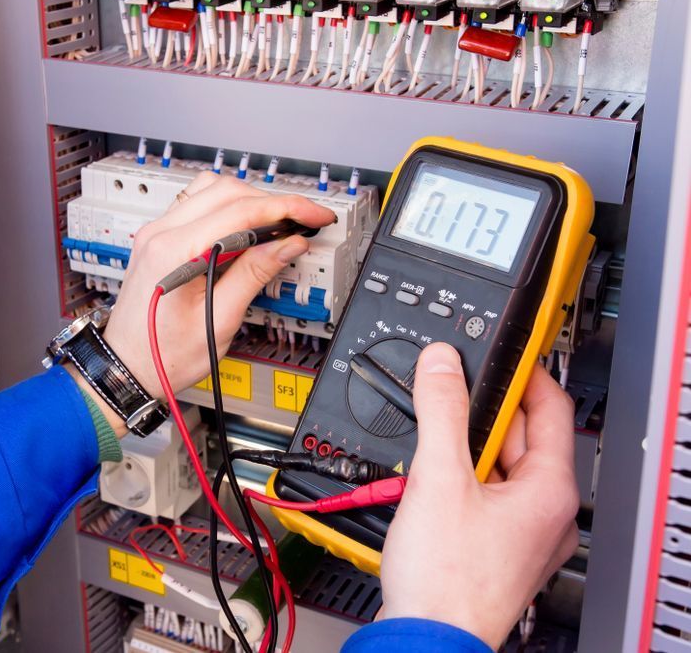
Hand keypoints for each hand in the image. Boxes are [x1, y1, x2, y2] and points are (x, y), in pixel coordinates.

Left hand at [91, 172, 333, 431]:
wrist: (126, 367)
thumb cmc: (163, 356)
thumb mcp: (220, 320)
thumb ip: (254, 275)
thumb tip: (287, 245)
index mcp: (174, 252)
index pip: (240, 210)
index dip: (285, 208)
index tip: (314, 215)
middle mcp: (160, 234)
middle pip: (227, 191)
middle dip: (272, 201)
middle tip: (303, 221)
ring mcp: (156, 233)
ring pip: (211, 190)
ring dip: (249, 200)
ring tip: (278, 225)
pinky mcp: (158, 239)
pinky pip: (197, 205)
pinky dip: (227, 208)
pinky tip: (246, 228)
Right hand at [379, 343, 579, 649]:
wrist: (427, 638)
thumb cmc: (447, 579)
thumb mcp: (439, 477)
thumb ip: (442, 411)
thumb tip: (443, 364)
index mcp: (550, 490)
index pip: (550, 407)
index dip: (524, 372)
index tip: (499, 352)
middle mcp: (547, 513)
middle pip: (521, 436)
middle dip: (483, 412)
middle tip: (448, 393)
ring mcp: (524, 534)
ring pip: (500, 466)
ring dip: (467, 446)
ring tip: (433, 441)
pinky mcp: (498, 548)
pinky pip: (487, 495)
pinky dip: (462, 477)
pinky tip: (432, 480)